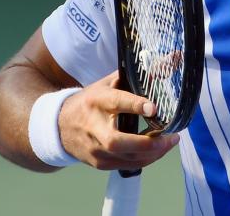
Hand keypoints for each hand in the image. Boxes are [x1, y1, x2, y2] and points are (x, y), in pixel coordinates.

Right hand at [57, 70, 178, 169]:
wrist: (59, 126)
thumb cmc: (89, 101)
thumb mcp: (106, 84)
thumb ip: (131, 78)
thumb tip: (165, 64)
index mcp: (97, 101)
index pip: (116, 102)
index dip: (135, 105)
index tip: (153, 108)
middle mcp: (93, 127)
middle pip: (118, 142)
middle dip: (147, 143)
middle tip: (171, 137)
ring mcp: (95, 148)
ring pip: (126, 158)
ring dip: (153, 153)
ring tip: (170, 142)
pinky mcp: (98, 163)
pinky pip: (126, 165)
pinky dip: (145, 159)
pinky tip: (157, 151)